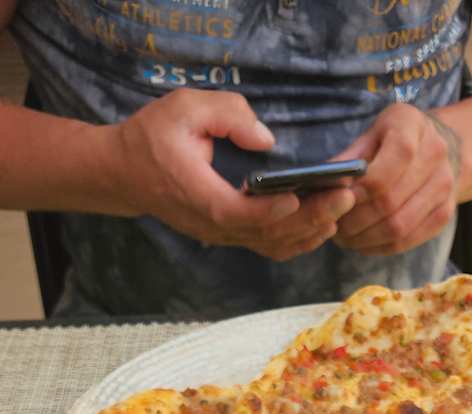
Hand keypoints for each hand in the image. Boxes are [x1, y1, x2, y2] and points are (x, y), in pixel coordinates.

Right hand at [113, 89, 354, 259]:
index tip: (301, 197)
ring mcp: (224, 235)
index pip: (242, 214)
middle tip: (346, 196)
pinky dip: (298, 239)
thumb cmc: (154, 137)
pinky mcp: (231, 234)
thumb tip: (265, 138)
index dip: (273, 211)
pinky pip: (269, 246)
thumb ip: (226, 115)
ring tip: (342, 209)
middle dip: (310, 218)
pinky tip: (323, 224)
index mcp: (201, 197)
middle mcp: (215, 225)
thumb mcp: (184, 108)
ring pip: (273, 246)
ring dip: (310, 232)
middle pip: (268, 235)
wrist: (125, 173)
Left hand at [333, 104, 459, 255]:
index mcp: (412, 126)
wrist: (441, 149)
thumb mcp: (373, 133)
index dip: (359, 191)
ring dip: (365, 238)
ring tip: (345, 237)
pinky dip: (379, 247)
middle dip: (355, 220)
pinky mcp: (444, 214)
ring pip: (398, 227)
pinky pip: (407, 241)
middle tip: (334, 227)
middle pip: (389, 202)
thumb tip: (323, 183)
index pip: (384, 168)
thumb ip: (351, 157)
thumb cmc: (396, 138)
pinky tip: (363, 242)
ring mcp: (444, 187)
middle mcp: (435, 154)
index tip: (338, 202)